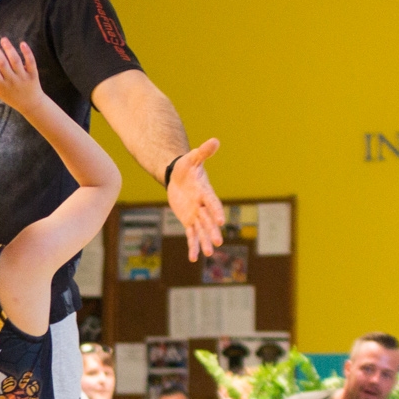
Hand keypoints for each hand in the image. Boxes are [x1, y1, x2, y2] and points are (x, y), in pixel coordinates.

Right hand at [0, 38, 43, 114]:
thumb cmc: (12, 97)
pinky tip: (22, 43)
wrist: (31, 105)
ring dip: (9, 48)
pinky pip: (30, 62)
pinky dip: (27, 52)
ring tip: (3, 39)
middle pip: (2, 63)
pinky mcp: (33, 74)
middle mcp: (12, 81)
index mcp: (1, 86)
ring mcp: (23, 77)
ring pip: (15, 60)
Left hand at [167, 138, 223, 260]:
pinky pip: (191, 235)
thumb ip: (203, 152)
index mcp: (205, 192)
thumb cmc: (186, 167)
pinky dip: (192, 245)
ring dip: (204, 241)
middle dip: (212, 231)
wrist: (179, 177)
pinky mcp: (189, 220)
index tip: (220, 220)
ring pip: (201, 230)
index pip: (212, 202)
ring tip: (208, 253)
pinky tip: (194, 258)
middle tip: (218, 242)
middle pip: (207, 219)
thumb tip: (215, 140)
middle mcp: (202, 205)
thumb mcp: (192, 159)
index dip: (215, 210)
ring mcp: (196, 214)